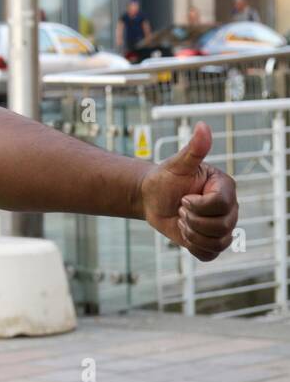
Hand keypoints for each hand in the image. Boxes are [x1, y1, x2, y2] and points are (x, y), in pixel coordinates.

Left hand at [138, 122, 237, 261]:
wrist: (152, 197)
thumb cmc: (165, 178)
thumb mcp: (177, 163)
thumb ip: (193, 149)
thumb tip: (203, 126)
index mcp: (225, 187)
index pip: (221, 204)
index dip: (197, 205)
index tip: (182, 198)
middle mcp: (230, 208)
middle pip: (221, 227)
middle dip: (192, 220)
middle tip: (180, 208)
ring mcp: (223, 227)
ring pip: (217, 242)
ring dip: (191, 233)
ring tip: (182, 220)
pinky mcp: (211, 242)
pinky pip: (210, 254)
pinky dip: (193, 247)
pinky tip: (184, 233)